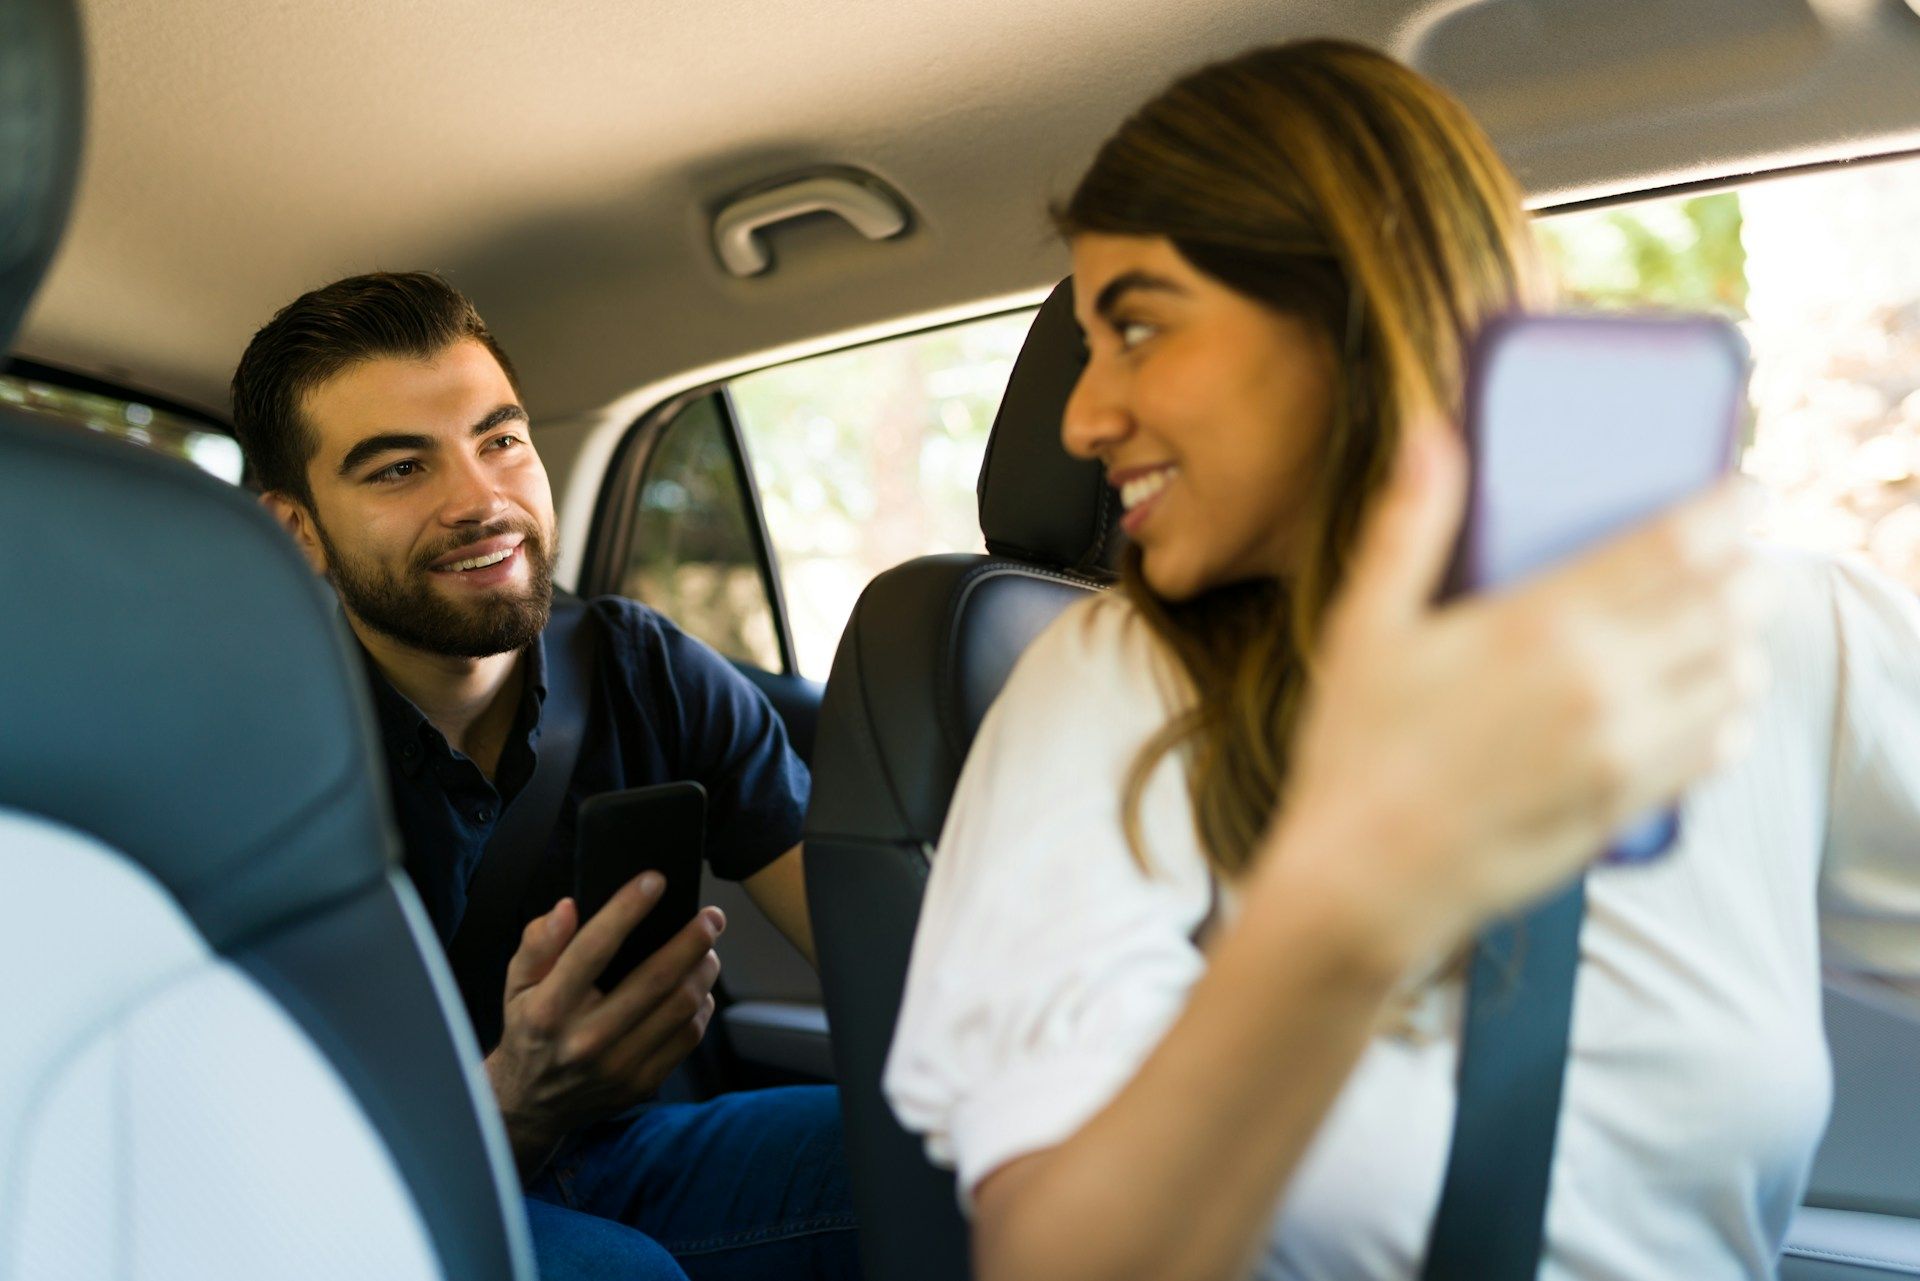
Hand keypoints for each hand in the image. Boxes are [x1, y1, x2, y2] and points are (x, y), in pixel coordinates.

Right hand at [483, 872, 723, 1177]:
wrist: (531, 1103)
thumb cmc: (529, 1029)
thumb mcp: (516, 984)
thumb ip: (538, 943)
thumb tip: (567, 907)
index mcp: (549, 1009)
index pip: (593, 949)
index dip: (627, 909)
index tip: (655, 880)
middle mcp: (585, 1040)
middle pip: (656, 979)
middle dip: (693, 939)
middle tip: (711, 916)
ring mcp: (617, 1066)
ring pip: (681, 1007)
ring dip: (703, 970)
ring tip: (707, 948)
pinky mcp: (641, 1083)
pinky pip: (688, 1037)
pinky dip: (701, 1006)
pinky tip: (697, 987)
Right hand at [1266, 423, 1773, 967]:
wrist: (1365, 880)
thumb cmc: (1357, 749)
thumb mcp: (1367, 625)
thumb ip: (1409, 524)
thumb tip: (1430, 432)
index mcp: (1540, 625)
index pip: (1678, 547)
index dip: (1729, 509)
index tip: (1742, 492)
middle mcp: (1601, 685)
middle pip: (1727, 605)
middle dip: (1748, 568)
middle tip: (1736, 552)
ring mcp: (1623, 751)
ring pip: (1735, 676)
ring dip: (1743, 638)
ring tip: (1726, 620)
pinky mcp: (1628, 805)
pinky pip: (1716, 746)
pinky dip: (1730, 711)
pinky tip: (1712, 698)